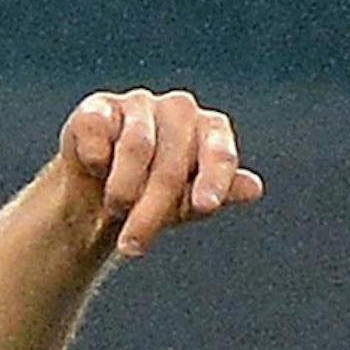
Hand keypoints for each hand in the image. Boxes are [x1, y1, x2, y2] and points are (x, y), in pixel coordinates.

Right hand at [57, 89, 264, 260]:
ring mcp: (139, 104)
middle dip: (152, 209)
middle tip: (134, 246)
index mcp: (209, 131)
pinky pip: (99, 134)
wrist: (99, 197)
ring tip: (114, 212)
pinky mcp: (99, 107)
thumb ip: (217, 196)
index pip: (220, 151)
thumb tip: (253, 188)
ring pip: (137, 147)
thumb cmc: (154, 200)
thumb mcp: (187, 206)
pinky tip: (96, 171)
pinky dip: (96, 162)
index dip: (214, 178)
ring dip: (123, 190)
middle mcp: (179, 110)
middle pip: (173, 162)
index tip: (205, 206)